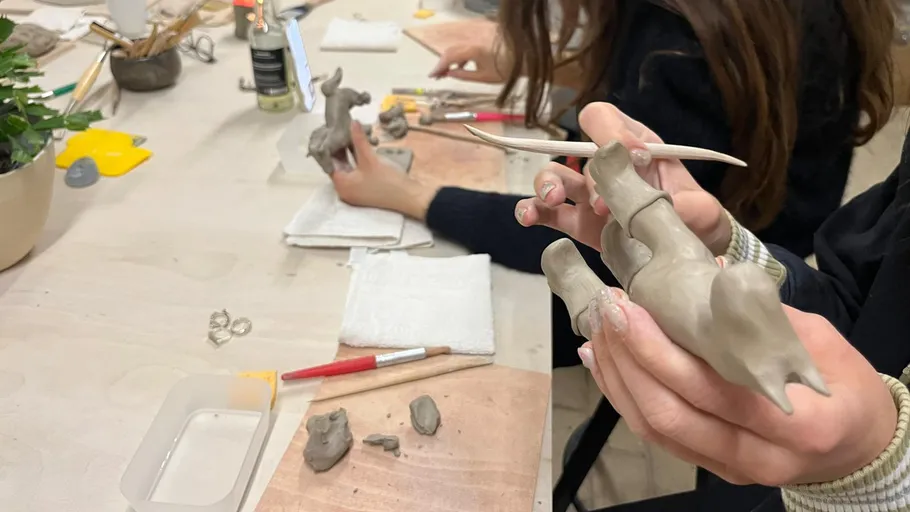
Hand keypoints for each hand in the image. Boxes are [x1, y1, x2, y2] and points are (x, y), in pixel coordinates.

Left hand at [330, 123, 437, 219]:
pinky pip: (355, 172)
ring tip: (351, 135)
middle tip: (343, 129)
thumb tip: (352, 122)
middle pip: (338, 165)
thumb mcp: (371, 158)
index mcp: (341, 185)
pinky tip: (360, 147)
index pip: (329, 161)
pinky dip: (356, 161)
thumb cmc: (388, 180)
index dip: (331, 145)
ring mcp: (355, 191)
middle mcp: (344, 190)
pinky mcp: (364, 189)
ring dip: (349, 153)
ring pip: (348, 168)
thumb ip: (359, 140)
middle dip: (341, 148)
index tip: (334, 130)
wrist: (410, 197)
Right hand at [428, 44, 509, 82]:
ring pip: (458, 48)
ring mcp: (477, 38)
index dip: (439, 66)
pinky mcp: (481, 38)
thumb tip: (448, 74)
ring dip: (450, 59)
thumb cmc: (506, 70)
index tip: (432, 75)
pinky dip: (460, 56)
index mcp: (474, 50)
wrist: (523, 59)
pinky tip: (458, 67)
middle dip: (442, 63)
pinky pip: (466, 46)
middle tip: (436, 76)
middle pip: (451, 50)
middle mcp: (474, 40)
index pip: (450, 56)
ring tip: (445, 73)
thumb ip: (463, 75)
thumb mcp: (483, 77)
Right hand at [515, 102, 730, 253]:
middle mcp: (606, 165)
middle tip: (604, 204)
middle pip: (575, 149)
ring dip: (549, 183)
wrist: (690, 252)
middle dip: (588, 174)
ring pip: (554, 176)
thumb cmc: (695, 220)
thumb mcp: (700, 211)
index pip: (606, 120)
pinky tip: (529, 218)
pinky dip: (532, 211)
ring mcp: (587, 195)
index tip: (634, 160)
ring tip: (555, 199)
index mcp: (635, 146)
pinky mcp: (577, 223)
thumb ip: (683, 206)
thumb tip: (662, 208)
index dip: (610, 133)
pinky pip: (546, 212)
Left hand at [578, 288, 896, 485]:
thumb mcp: (821, 342)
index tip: (629, 306)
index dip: (659, 350)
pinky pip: (656, 435)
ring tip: (598, 329)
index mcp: (799, 424)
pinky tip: (603, 360)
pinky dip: (623, 396)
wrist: (858, 447)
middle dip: (629, 357)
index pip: (713, 390)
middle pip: (671, 413)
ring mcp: (731, 469)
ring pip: (655, 428)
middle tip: (606, 309)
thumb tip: (711, 274)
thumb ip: (764, 318)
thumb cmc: (844, 385)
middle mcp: (761, 457)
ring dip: (617, 376)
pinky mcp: (711, 468)